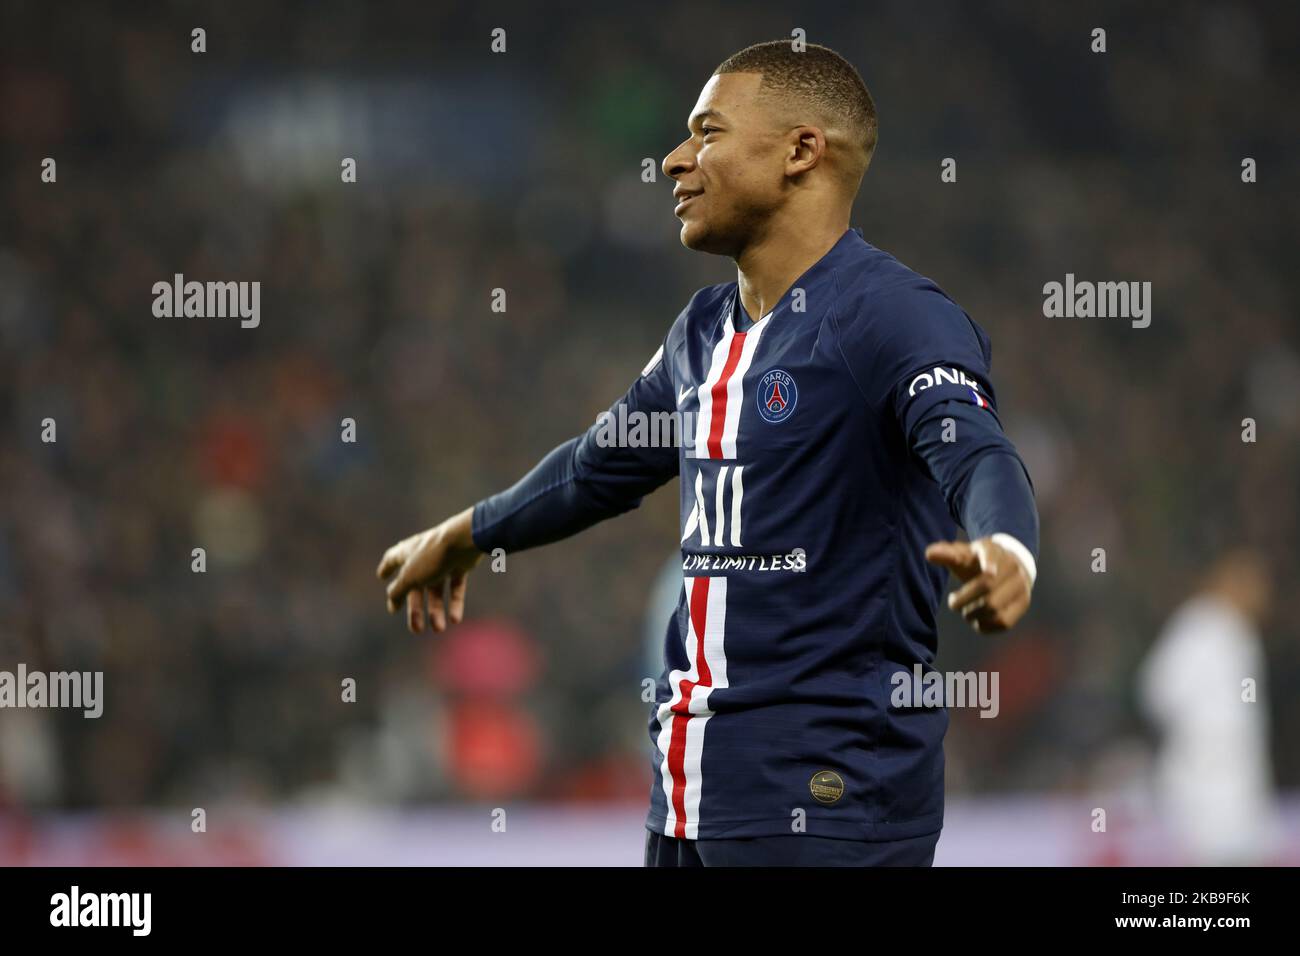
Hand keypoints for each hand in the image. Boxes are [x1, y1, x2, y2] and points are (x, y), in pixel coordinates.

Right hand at [376, 506, 484, 633]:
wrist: (463, 542)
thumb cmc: (431, 557)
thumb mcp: (409, 578)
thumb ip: (398, 591)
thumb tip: (391, 602)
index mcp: (406, 552)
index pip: (392, 560)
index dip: (387, 568)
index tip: (381, 577)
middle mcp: (423, 556)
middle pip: (416, 586)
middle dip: (416, 609)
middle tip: (416, 629)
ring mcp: (442, 560)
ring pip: (436, 590)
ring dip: (436, 611)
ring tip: (438, 629)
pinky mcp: (460, 564)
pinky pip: (455, 587)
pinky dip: (455, 603)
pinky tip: (455, 619)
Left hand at [924, 537, 1031, 633]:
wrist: (1009, 566)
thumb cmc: (978, 562)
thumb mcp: (964, 554)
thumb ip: (947, 554)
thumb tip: (929, 554)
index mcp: (995, 551)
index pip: (993, 556)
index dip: (989, 563)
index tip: (987, 570)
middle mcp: (1013, 568)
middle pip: (987, 589)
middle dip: (963, 600)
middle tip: (953, 601)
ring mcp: (1021, 587)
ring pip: (995, 609)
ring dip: (972, 614)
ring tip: (965, 610)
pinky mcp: (1023, 604)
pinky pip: (1003, 623)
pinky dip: (984, 625)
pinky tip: (976, 620)